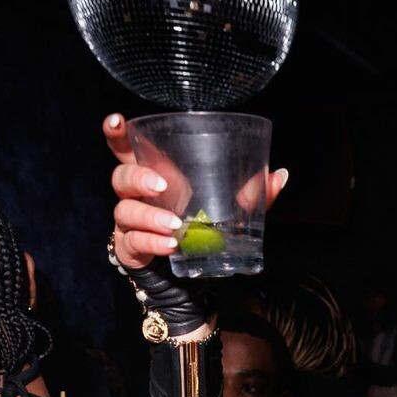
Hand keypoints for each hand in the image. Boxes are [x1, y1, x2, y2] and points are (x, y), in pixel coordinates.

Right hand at [103, 112, 288, 271]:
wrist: (189, 275)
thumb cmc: (201, 230)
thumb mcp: (229, 210)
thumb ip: (250, 194)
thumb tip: (279, 175)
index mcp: (154, 175)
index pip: (127, 149)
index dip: (117, 134)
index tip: (116, 121)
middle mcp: (137, 196)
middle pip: (120, 176)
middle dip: (137, 177)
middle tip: (162, 186)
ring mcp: (130, 223)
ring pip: (126, 211)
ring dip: (149, 216)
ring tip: (175, 225)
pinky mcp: (131, 249)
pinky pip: (134, 242)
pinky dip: (152, 243)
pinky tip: (170, 245)